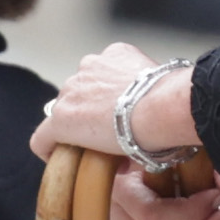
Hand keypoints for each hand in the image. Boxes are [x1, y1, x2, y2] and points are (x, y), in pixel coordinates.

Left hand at [35, 39, 202, 174]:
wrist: (164, 108)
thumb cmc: (175, 100)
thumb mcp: (163, 87)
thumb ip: (151, 93)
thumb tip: (153, 119)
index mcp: (115, 55)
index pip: (100, 79)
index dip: (108, 103)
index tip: (121, 122)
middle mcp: (90, 67)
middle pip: (81, 95)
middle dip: (93, 117)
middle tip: (114, 140)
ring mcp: (72, 91)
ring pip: (66, 114)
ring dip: (80, 132)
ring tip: (100, 155)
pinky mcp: (61, 119)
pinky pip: (44, 138)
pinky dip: (51, 150)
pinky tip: (63, 163)